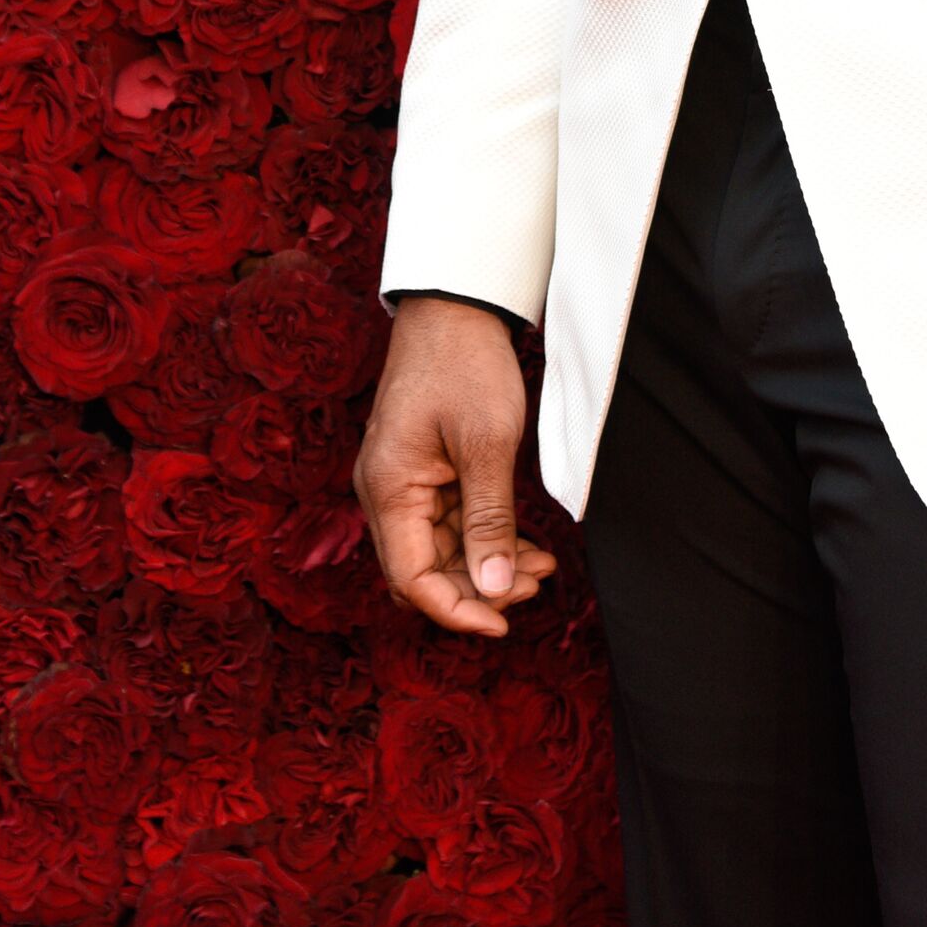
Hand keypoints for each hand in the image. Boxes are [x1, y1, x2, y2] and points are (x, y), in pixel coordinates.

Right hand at [354, 295, 557, 635]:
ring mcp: (400, 480)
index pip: (412, 578)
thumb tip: (494, 589)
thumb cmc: (465, 364)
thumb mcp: (487, 444)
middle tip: (537, 586)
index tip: (503, 622)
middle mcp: (383, 492)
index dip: (456, 610)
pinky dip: (482, 536)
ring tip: (543, 566)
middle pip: (422, 570)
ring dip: (485, 564)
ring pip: (439, 549)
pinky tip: (525, 543)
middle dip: (477, 589)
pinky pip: (447, 521)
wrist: (454, 304)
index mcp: (387, 489)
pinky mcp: (420, 469)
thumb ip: (489, 520)